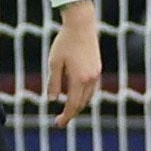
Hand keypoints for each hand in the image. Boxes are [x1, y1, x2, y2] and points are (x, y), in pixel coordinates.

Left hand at [45, 1, 102, 125]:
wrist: (81, 25)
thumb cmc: (64, 43)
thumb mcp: (54, 62)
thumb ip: (53, 82)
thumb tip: (52, 100)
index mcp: (79, 79)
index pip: (72, 105)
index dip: (65, 117)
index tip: (58, 124)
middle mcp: (90, 79)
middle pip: (81, 104)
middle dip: (71, 114)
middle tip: (59, 121)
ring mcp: (96, 74)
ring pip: (88, 97)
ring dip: (77, 105)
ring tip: (66, 110)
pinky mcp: (98, 69)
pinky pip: (91, 89)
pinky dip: (83, 96)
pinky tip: (75, 95)